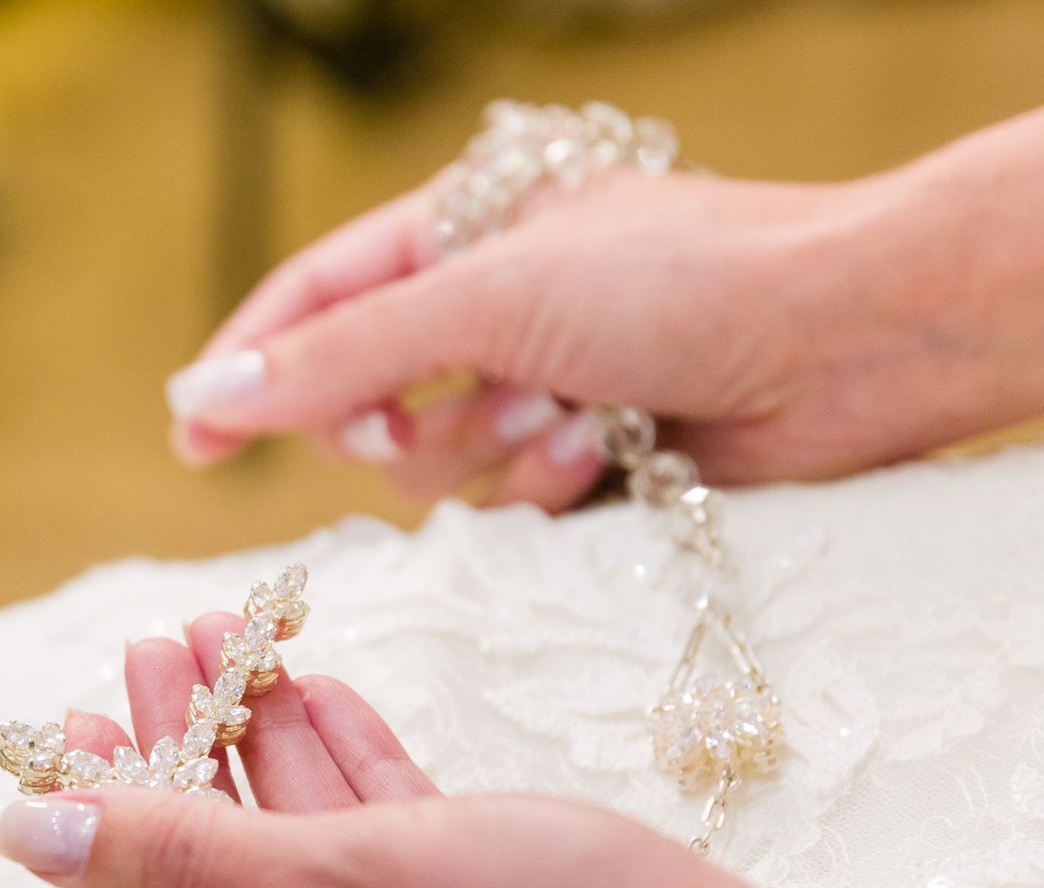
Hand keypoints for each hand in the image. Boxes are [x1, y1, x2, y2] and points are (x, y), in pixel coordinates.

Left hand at [0, 642, 1043, 887]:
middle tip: (157, 650)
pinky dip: (347, 806)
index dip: (103, 821)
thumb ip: (177, 851)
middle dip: (188, 766)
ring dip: (265, 765)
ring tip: (221, 643)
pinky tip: (311, 696)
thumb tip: (26, 832)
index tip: (84, 711)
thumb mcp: (347, 882)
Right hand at [164, 164, 993, 509]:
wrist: (851, 339)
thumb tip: (210, 399)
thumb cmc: (685, 279)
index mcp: (462, 230)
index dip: (247, 370)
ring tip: (572, 416)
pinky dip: (548, 482)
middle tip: (421, 426)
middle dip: (400, 423)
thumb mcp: (488, 298)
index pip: (313, 301)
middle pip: (365, 400)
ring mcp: (540, 382)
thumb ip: (341, 355)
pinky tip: (612, 447)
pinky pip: (510, 501)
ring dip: (491, 453)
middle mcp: (493, 306)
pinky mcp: (589, 454)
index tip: (191, 442)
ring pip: (437, 466)